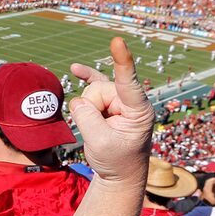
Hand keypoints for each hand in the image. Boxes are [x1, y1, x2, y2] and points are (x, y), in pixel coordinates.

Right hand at [69, 37, 152, 185]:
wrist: (119, 174)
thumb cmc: (116, 161)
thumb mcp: (100, 143)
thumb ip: (87, 118)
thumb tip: (78, 100)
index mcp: (139, 110)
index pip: (129, 81)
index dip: (122, 61)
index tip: (118, 41)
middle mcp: (131, 100)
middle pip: (99, 89)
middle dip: (90, 108)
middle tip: (99, 132)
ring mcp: (119, 99)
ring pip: (90, 91)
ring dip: (87, 109)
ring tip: (98, 129)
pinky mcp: (108, 102)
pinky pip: (93, 83)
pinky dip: (85, 77)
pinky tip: (75, 69)